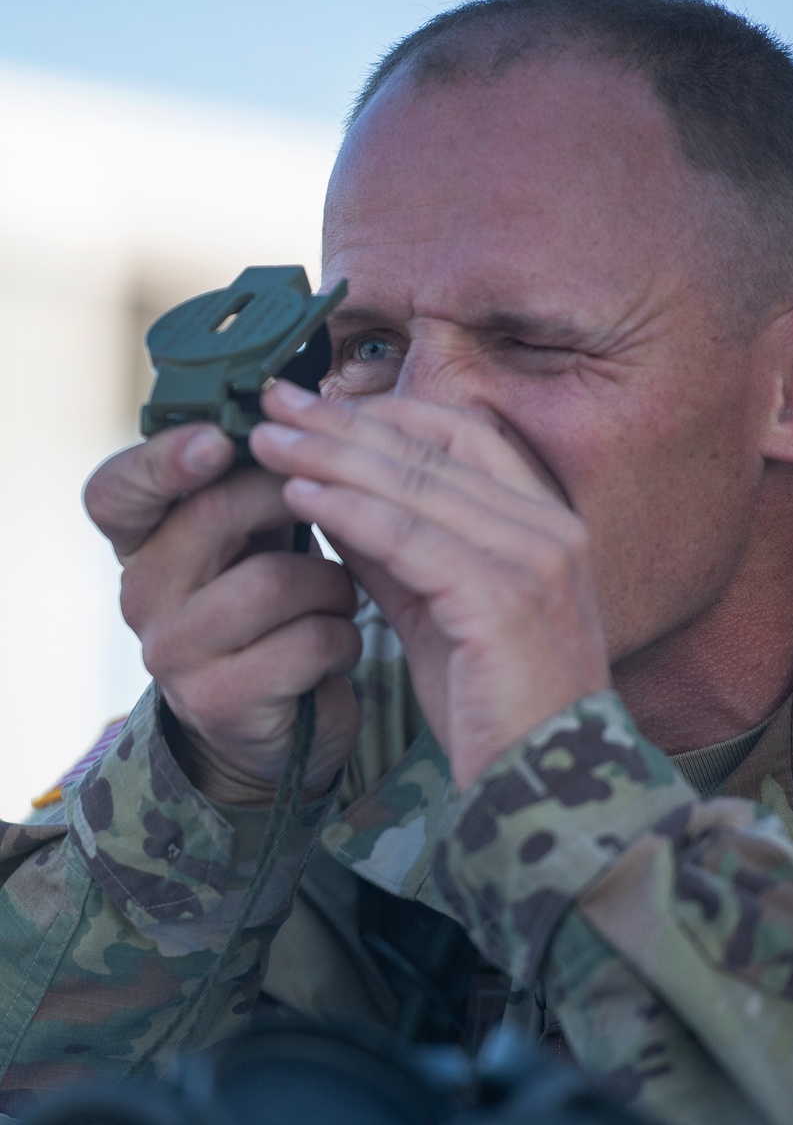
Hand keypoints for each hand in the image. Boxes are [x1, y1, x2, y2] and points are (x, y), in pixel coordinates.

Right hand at [84, 423, 361, 803]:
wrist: (281, 722)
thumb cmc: (278, 607)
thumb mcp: (257, 536)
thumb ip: (259, 477)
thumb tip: (299, 402)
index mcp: (143, 540)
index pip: (116, 490)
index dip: (164, 460)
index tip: (219, 440)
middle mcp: (141, 594)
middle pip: (213, 515)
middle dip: (294, 499)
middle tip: (341, 502)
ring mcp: (172, 653)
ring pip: (272, 581)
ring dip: (333, 584)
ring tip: (342, 596)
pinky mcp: (218, 702)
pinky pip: (305, 642)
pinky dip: (343, 638)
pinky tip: (339, 646)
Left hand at [251, 381, 610, 789]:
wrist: (544, 788)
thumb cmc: (496, 707)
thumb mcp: (441, 613)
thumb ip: (398, 553)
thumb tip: (334, 495)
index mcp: (546, 523)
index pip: (464, 435)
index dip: (385, 412)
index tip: (316, 403)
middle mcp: (550, 529)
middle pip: (433, 449)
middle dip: (344, 422)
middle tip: (274, 401)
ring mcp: (534, 561)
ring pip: (417, 484)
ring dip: (333, 455)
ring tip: (268, 440)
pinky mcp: (504, 599)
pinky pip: (410, 538)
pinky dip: (349, 510)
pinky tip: (300, 494)